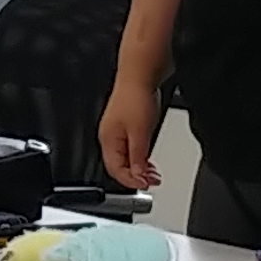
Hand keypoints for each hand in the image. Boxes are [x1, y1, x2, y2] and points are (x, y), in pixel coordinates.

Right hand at [97, 78, 163, 192]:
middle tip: (152, 180)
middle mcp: (109, 137)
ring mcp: (117, 131)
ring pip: (125, 157)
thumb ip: (138, 156)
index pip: (115, 170)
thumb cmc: (135, 97)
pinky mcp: (126, 125)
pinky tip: (148, 157)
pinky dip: (140, 156)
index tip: (146, 185)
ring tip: (153, 172)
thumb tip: (137, 174)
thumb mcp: (140, 133)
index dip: (131, 181)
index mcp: (108, 140)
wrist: (140, 75)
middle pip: (119, 166)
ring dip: (139, 167)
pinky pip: (130, 147)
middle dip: (136, 176)